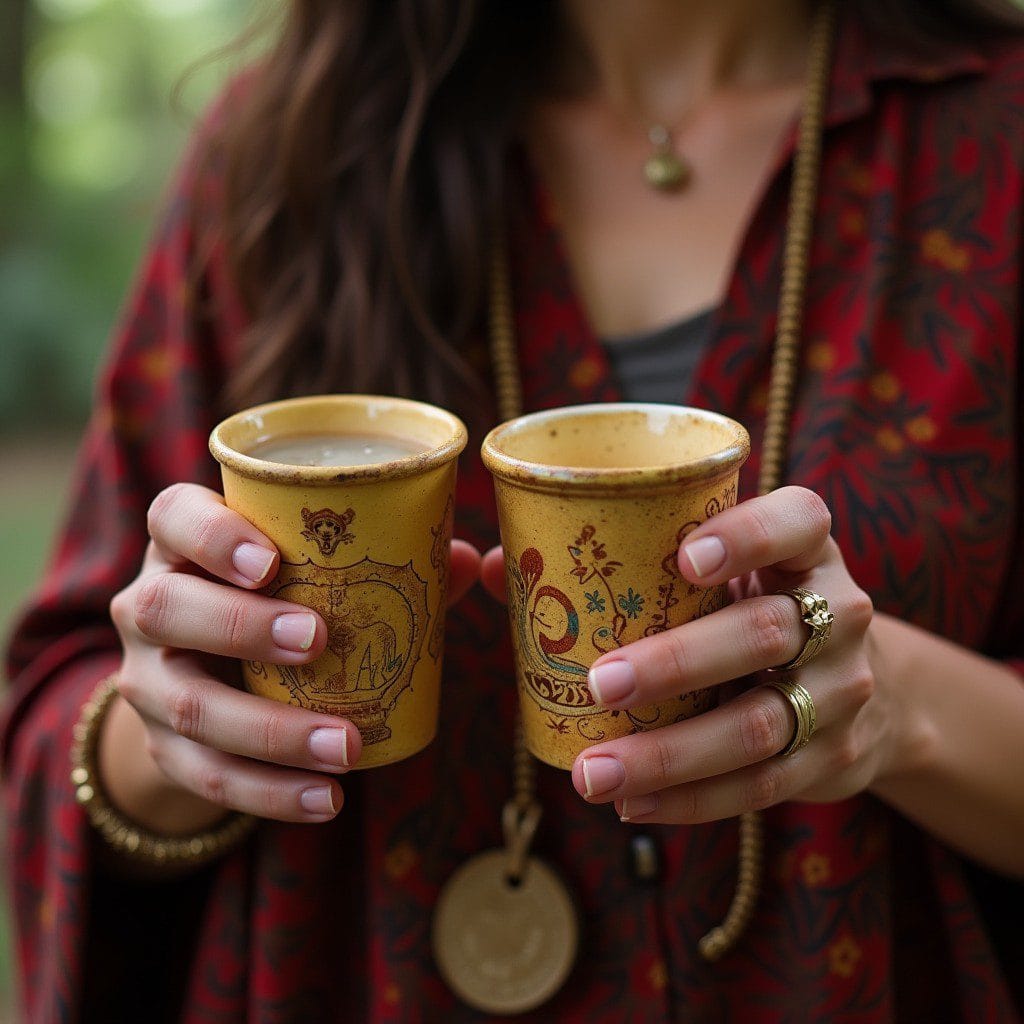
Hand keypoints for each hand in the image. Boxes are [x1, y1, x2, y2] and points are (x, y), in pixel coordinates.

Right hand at [108, 482, 480, 829]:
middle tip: (318, 640)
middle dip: (241, 626)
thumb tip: (469, 561)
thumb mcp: (310, 571)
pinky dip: (267, 792)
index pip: (173, 517)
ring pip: (185, 704)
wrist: (209, 675)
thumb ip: (386, 562)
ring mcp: (146, 679)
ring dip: (269, 728)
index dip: (211, 535)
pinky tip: (325, 799)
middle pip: (166, 606)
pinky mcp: (161, 746)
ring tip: (346, 745)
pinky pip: (203, 776)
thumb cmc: (278, 598)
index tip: (270, 560)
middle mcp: (149, 603)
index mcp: (182, 543)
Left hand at [482, 486, 885, 824]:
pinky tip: (630, 803)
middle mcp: (839, 611)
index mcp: (806, 548)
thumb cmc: (751, 607)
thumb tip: (501, 568)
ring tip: (591, 773)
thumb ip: (620, 563)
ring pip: (759, 724)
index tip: (685, 559)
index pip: (797, 522)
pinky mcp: (833, 757)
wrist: (865, 687)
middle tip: (599, 683)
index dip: (748, 537)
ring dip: (670, 754)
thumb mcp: (717, 576)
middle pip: (766, 632)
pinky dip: (690, 799)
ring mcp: (842, 689)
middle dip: (679, 661)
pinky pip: (761, 786)